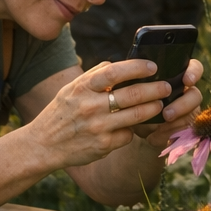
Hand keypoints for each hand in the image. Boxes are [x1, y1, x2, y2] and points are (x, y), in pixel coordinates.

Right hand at [27, 59, 172, 169]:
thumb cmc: (62, 111)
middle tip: (167, 86)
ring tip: (160, 104)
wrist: (43, 144)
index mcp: (83, 87)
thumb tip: (121, 64)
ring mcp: (98, 127)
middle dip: (155, 89)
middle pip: (132, 95)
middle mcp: (90, 106)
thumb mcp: (72, 88)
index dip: (137, 67)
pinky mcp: (103, 146)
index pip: (115, 72)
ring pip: (136, 116)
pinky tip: (135, 126)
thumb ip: (95, 75)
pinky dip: (133, 129)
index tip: (153, 66)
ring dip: (153, 108)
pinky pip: (128, 135)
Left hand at [132, 59, 203, 151]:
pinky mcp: (184, 128)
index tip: (186, 80)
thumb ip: (135, 84)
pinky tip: (153, 137)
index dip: (194, 73)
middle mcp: (186, 93)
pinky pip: (182, 133)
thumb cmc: (135, 99)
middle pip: (195, 95)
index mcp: (177, 78)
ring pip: (191, 116)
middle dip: (183, 104)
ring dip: (175, 123)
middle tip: (167, 114)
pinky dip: (167, 135)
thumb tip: (131, 84)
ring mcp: (188, 112)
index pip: (194, 68)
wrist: (133, 122)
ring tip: (157, 129)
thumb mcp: (134, 89)